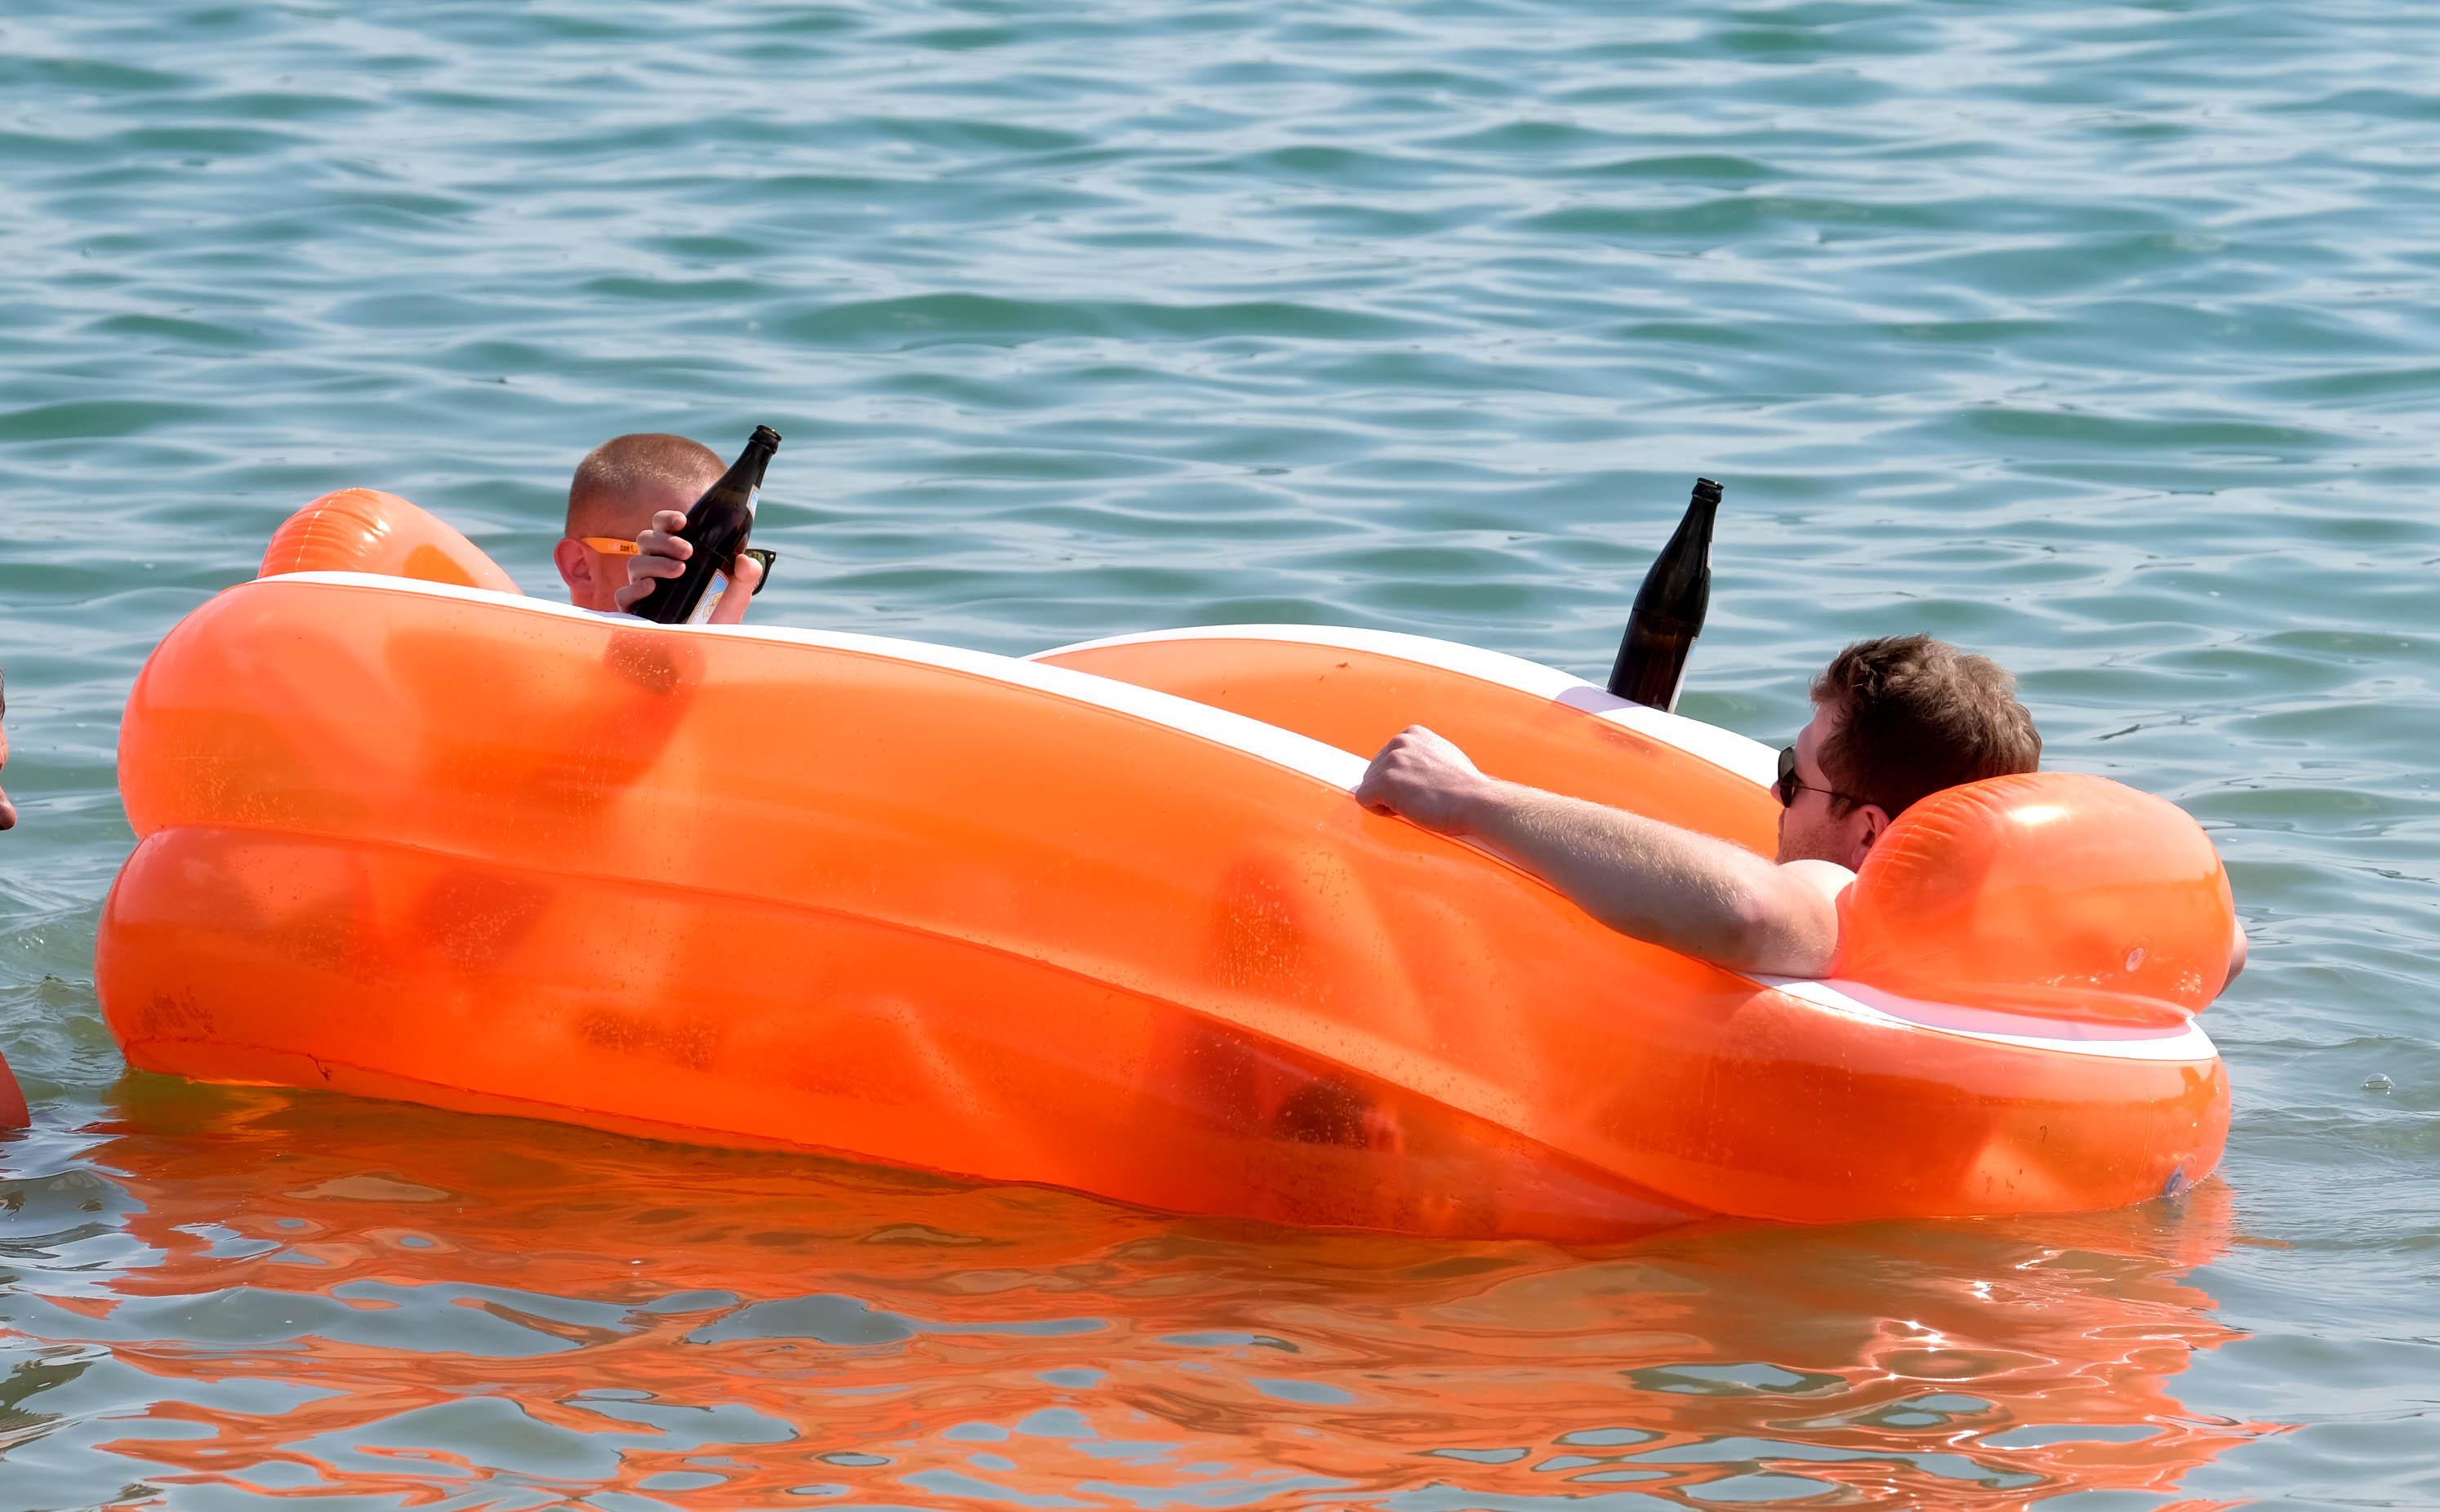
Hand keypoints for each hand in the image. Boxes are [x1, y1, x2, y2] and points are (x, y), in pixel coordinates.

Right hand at [612, 510, 763, 624]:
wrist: (712, 644)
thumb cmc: (720, 612)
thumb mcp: (739, 592)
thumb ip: (747, 574)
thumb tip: (745, 560)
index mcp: (676, 553)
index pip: (663, 527)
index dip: (667, 519)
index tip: (682, 521)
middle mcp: (656, 565)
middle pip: (646, 539)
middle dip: (665, 540)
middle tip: (688, 551)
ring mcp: (644, 586)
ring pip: (635, 563)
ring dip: (656, 562)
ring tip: (680, 569)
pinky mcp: (637, 609)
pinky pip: (623, 595)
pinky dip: (634, 589)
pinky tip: (651, 587)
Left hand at [1355, 725, 1491, 834]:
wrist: (1475, 800)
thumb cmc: (1465, 786)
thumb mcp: (1443, 755)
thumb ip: (1421, 755)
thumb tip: (1409, 767)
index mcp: (1412, 734)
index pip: (1387, 758)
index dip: (1399, 779)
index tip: (1419, 788)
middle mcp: (1399, 742)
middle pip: (1374, 771)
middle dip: (1390, 789)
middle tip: (1418, 799)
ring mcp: (1390, 761)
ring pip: (1369, 786)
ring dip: (1386, 800)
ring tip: (1414, 804)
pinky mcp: (1384, 781)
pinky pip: (1364, 799)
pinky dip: (1377, 810)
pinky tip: (1401, 811)